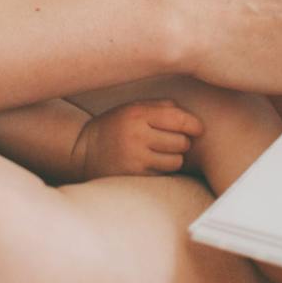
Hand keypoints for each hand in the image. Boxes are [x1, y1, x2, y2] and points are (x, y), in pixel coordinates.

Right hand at [72, 99, 204, 179]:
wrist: (83, 151)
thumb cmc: (114, 126)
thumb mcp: (132, 108)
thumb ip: (160, 107)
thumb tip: (189, 115)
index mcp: (138, 114)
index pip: (178, 119)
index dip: (194, 125)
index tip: (198, 129)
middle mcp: (137, 135)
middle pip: (181, 141)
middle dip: (182, 142)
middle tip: (173, 141)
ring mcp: (135, 158)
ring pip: (175, 161)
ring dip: (175, 158)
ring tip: (163, 153)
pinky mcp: (134, 176)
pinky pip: (163, 174)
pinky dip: (163, 169)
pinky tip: (153, 163)